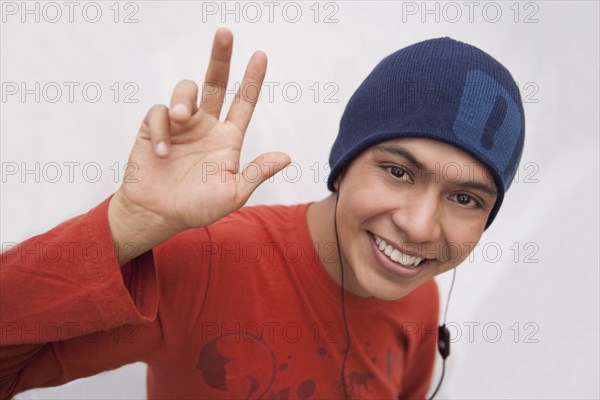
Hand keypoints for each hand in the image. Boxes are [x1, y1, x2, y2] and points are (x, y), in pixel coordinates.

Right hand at [108, 28, 289, 264]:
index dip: (252, 80)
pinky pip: (159, 112)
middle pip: (215, 82)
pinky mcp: (155, 128)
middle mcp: (205, 126)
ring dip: (183, 99)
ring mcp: (181, 125)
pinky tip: (162, 152)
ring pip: (185, 90)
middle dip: (221, 57)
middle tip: (225, 33)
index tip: (261, 55)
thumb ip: (256, 174)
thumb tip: (286, 157)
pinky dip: (162, 128)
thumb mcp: (232, 194)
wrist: (158, 215)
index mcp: (227, 138)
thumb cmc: (196, 207)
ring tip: (181, 121)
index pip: (243, 103)